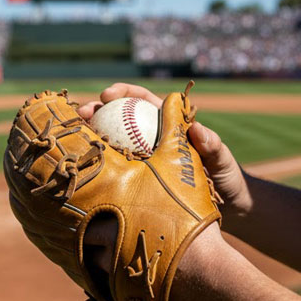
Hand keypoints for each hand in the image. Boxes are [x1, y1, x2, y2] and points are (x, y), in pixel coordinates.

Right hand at [78, 83, 252, 219]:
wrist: (227, 208)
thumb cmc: (226, 178)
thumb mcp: (222, 161)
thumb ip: (212, 145)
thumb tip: (198, 130)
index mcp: (169, 125)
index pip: (143, 101)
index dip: (124, 93)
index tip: (108, 94)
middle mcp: (153, 138)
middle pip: (120, 118)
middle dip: (98, 111)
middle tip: (83, 114)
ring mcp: (144, 159)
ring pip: (113, 142)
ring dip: (92, 136)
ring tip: (73, 136)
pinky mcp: (138, 178)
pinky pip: (116, 168)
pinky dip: (99, 164)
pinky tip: (82, 166)